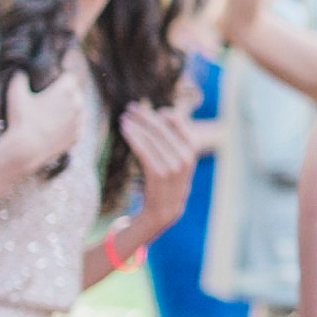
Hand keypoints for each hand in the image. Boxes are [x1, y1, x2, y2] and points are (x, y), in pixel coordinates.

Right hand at [0, 68, 85, 184]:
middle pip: (75, 93)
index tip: (55, 81)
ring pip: (78, 110)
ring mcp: (79, 120)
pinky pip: (76, 126)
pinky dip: (69, 125)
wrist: (27, 148)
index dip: (62, 78)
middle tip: (52, 97)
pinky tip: (57, 127)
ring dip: (70, 109)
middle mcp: (77, 103)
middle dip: (66, 93)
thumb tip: (21, 70)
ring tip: (54, 113)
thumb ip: (19, 78)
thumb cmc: (21, 119)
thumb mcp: (15, 95)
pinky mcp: (78, 135)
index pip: (70, 77)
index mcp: (64, 91)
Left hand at [118, 100, 199, 233]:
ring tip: (124, 118)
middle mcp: (184, 156)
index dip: (162, 112)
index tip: (148, 108)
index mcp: (192, 149)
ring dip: (136, 124)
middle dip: (145, 115)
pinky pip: (143, 149)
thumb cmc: (169, 179)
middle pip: (162, 127)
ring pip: (151, 137)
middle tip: (131, 108)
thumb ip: (175, 138)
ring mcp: (172, 165)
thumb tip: (165, 112)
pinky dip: (133, 136)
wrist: (165, 208)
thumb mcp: (179, 158)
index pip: (178, 122)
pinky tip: (124, 129)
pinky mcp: (158, 173)